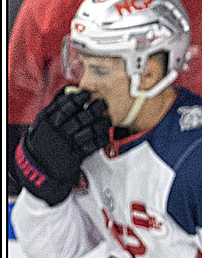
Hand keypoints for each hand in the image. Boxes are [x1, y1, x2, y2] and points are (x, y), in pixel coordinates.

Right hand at [13, 87, 110, 205]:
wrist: (38, 166)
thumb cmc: (42, 141)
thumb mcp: (40, 122)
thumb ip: (53, 108)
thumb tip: (68, 91)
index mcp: (49, 121)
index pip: (66, 106)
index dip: (79, 98)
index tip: (87, 93)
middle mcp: (59, 131)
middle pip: (80, 117)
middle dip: (94, 108)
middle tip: (103, 103)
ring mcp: (67, 144)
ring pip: (88, 131)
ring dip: (100, 124)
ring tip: (107, 118)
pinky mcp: (75, 156)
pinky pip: (91, 146)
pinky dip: (100, 139)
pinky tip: (105, 134)